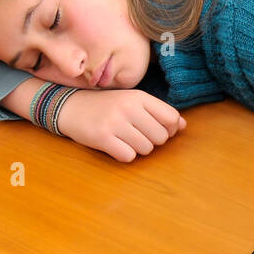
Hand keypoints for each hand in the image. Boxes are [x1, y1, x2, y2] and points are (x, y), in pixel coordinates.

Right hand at [56, 88, 185, 161]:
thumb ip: (158, 112)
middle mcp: (128, 108)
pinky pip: (129, 157)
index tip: (156, 129)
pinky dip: (124, 155)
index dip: (169, 129)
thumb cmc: (106, 106)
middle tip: (136, 135)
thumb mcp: (132, 101)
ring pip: (146, 149)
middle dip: (152, 141)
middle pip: (161, 137)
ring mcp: (115, 123)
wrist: (70, 106)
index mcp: (139, 97)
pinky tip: (115, 146)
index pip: (171, 118)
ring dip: (138, 149)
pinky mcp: (103, 138)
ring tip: (124, 139)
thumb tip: (183, 126)